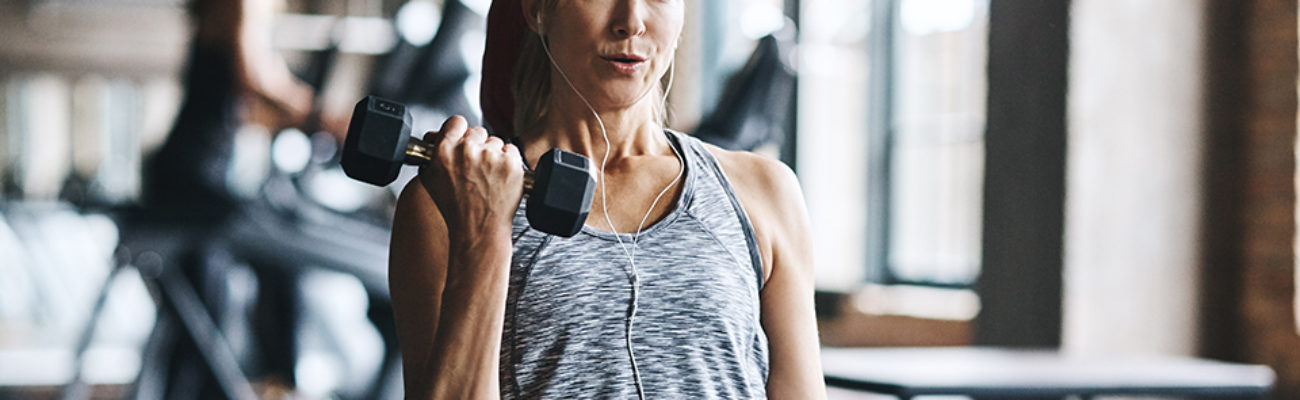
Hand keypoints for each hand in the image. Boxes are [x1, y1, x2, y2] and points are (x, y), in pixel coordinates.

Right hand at [418, 116, 524, 234]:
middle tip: (477, 167)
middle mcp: (467, 151)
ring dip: (494, 155)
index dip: (460, 131)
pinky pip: (512, 151)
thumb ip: (433, 153)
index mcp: (444, 151)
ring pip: (496, 142)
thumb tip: (435, 135)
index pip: (456, 122)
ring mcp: (491, 157)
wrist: (478, 230)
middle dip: (478, 145)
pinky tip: (500, 178)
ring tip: (488, 177)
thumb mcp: (430, 180)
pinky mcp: (511, 164)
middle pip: (478, 131)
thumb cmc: (455, 209)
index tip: (464, 139)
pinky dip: (509, 162)